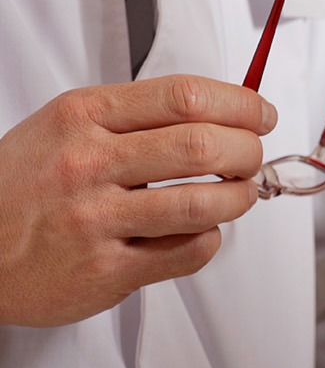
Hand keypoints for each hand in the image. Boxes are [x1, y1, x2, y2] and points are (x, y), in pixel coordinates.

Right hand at [0, 75, 275, 326]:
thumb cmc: (21, 188)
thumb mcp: (65, 128)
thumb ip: (135, 117)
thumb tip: (222, 111)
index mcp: (82, 117)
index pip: (184, 96)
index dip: (239, 104)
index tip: (259, 114)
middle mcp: (88, 165)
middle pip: (204, 146)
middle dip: (248, 151)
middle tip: (252, 157)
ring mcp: (96, 220)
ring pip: (205, 203)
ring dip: (239, 198)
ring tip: (238, 194)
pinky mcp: (106, 271)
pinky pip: (188, 251)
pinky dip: (209, 240)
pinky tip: (197, 231)